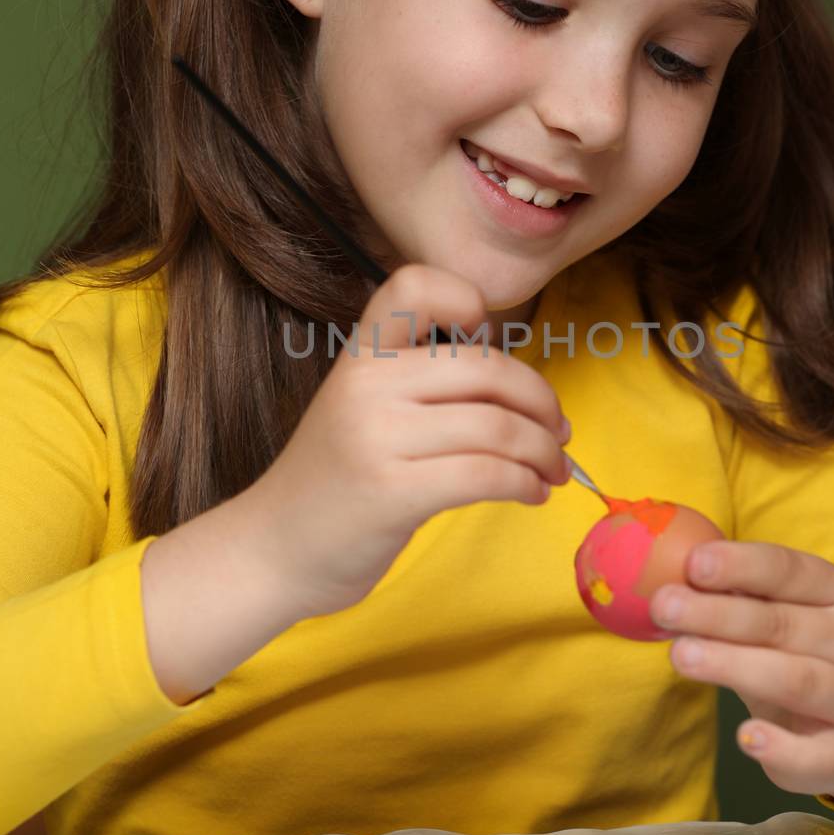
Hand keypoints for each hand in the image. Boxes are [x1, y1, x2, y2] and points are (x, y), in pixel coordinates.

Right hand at [245, 263, 571, 620]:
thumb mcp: (362, 407)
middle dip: (540, 401)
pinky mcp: (392, 493)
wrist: (274, 548)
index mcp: (360, 353)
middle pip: (486, 367)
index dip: (464, 299)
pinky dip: (525, 483)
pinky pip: (486, 475)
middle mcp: (366, 384)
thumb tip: (525, 391)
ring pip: (497, 426)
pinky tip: (531, 492)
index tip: (488, 340)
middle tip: (558, 430)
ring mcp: (377, 438)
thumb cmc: (336, 479)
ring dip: (544, 451)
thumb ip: (422, 383)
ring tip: (554, 469)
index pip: (414, 286)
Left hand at [650, 541, 833, 800]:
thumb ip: (736, 595)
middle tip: (664, 607)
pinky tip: (745, 736)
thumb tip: (672, 577)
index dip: (741, 565)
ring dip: (735, 666)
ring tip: (681, 656)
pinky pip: (814, 755)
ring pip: (796, 681)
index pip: (789, 571)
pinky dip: (780, 748)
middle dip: (718, 615)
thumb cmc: (794, 652)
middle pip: (782, 624)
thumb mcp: (775, 614)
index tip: (694, 562)